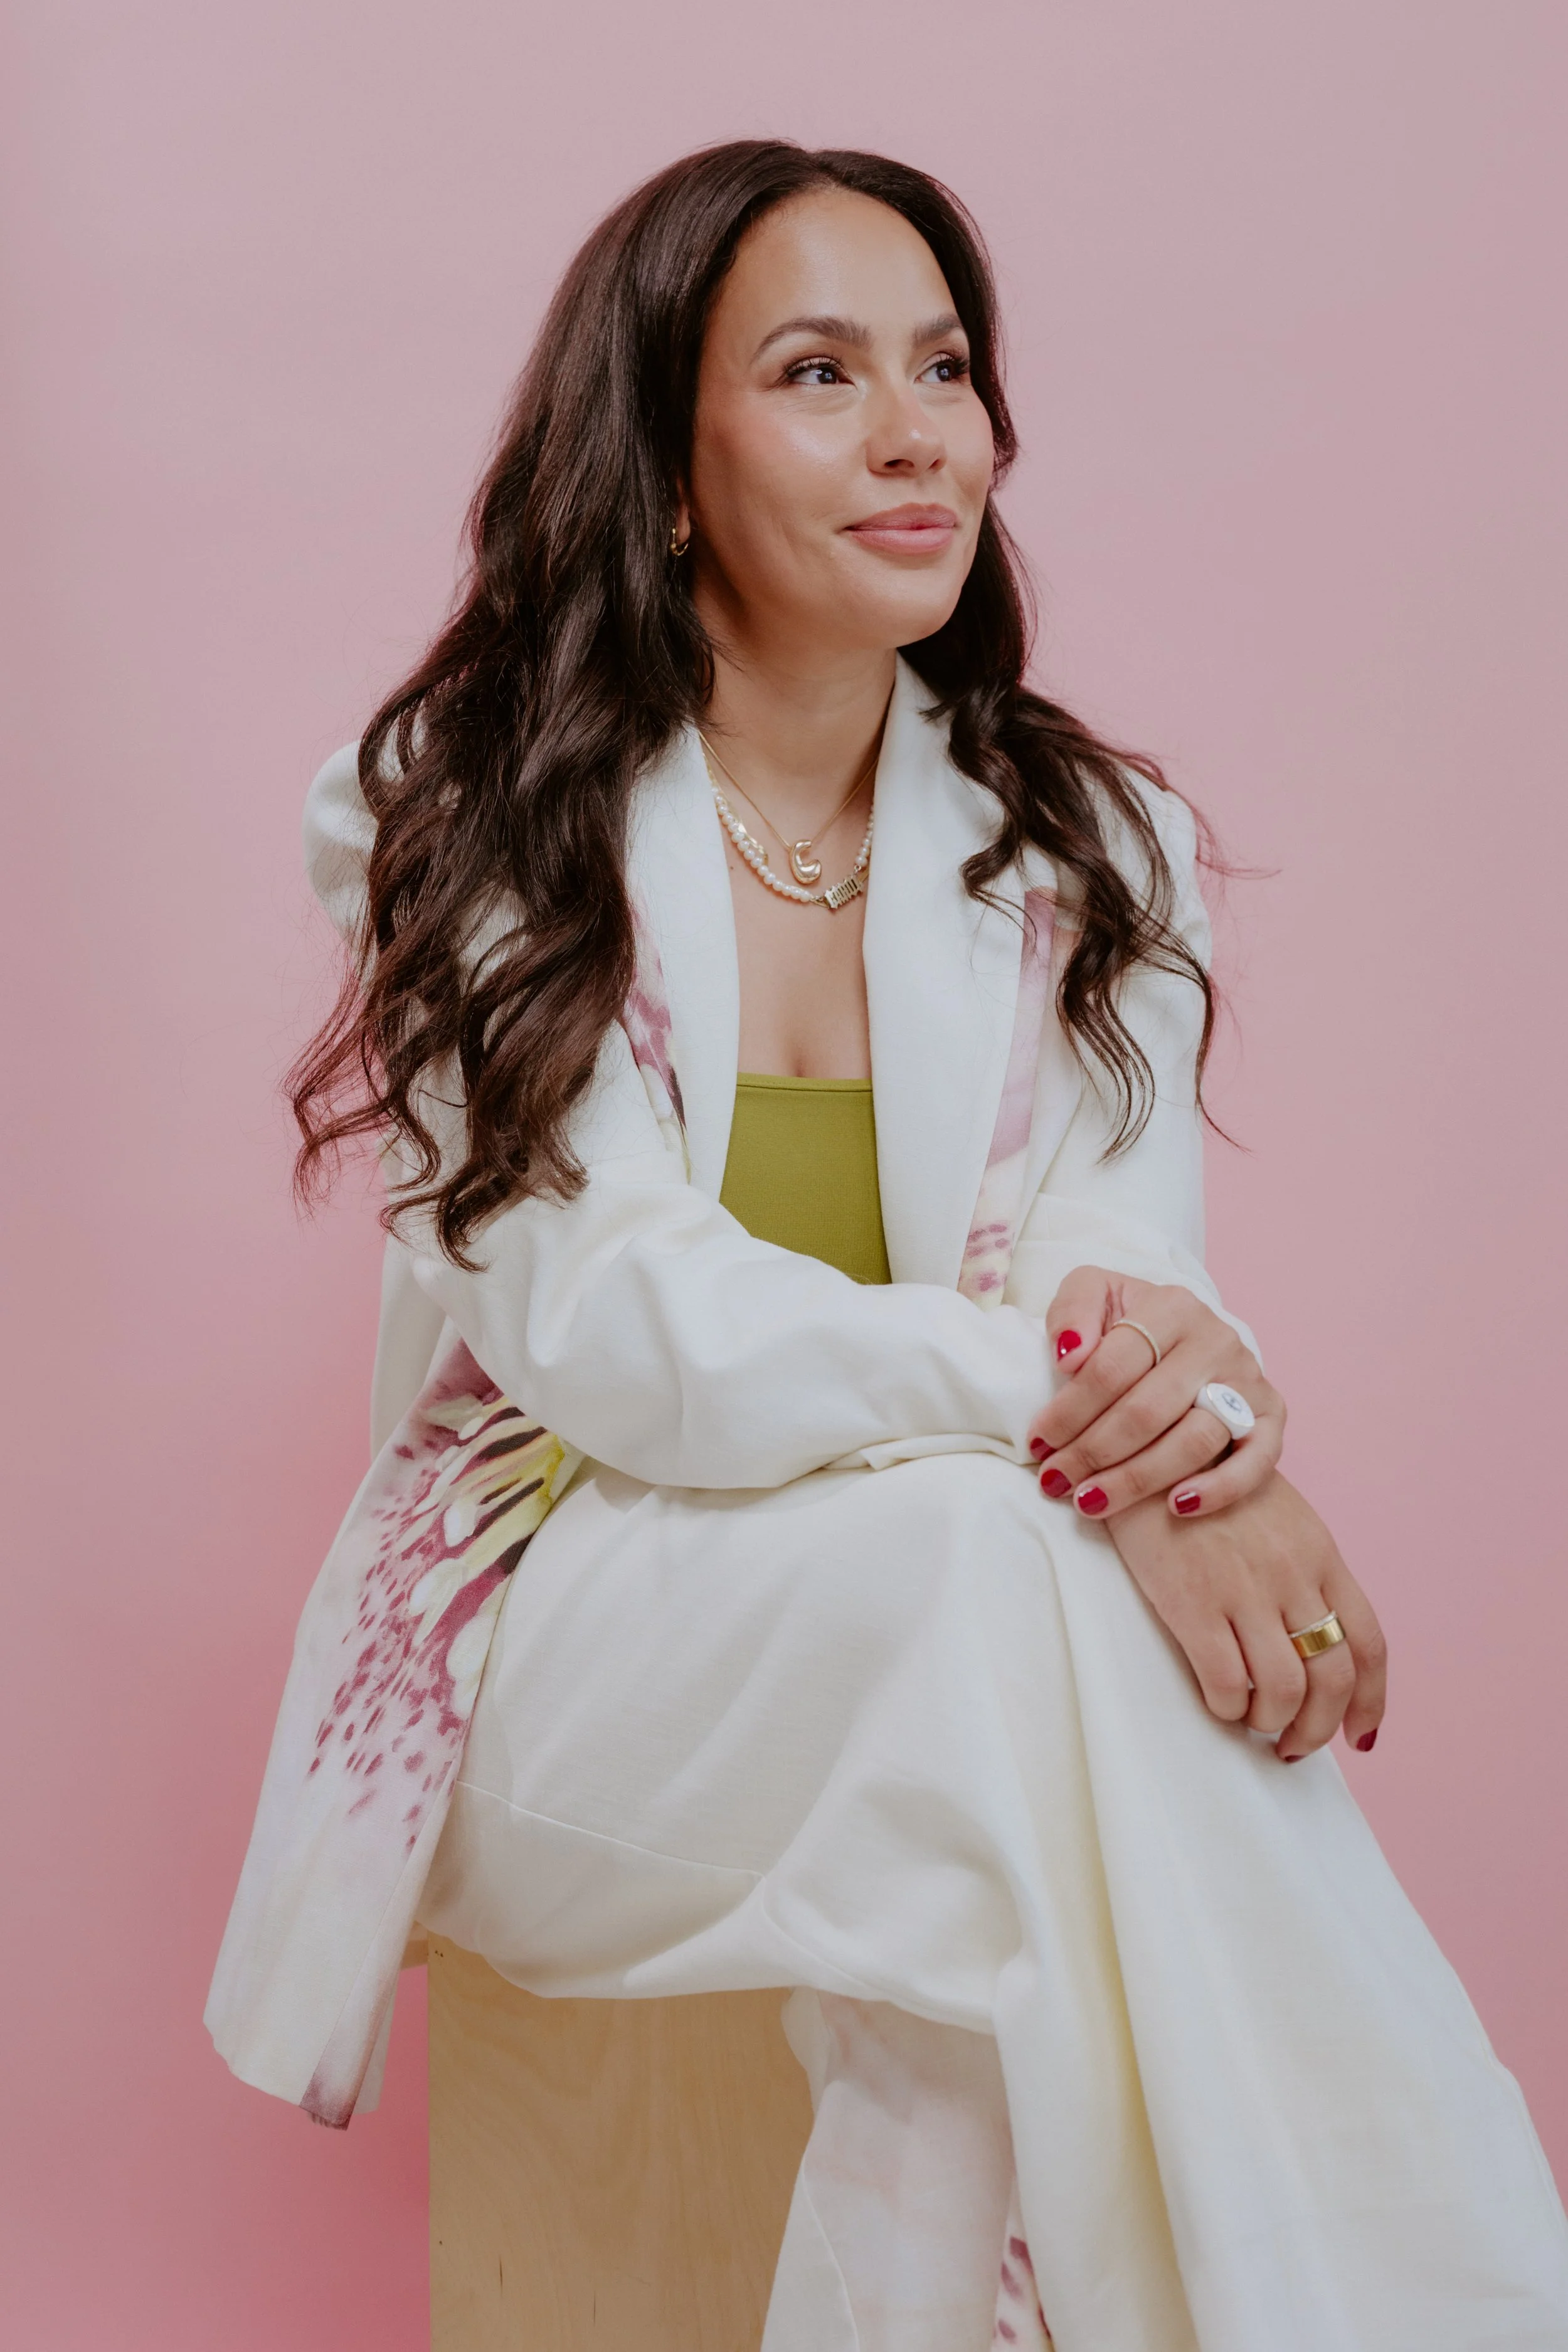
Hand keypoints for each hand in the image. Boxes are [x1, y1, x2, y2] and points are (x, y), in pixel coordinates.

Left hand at [1026, 1267, 1283, 1520]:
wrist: (1187, 1339)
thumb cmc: (1130, 1326)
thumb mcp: (1095, 1295)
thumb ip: (1073, 1310)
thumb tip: (1070, 1356)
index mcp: (1171, 1307)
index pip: (1111, 1368)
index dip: (1068, 1411)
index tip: (1037, 1443)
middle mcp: (1215, 1340)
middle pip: (1147, 1410)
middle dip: (1092, 1452)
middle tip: (1056, 1481)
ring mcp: (1247, 1380)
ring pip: (1194, 1440)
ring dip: (1137, 1479)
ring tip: (1091, 1501)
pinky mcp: (1271, 1417)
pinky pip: (1256, 1461)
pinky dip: (1219, 1488)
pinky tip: (1177, 1507)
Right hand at [1107, 1472, 1386, 1758]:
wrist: (1147, 1447)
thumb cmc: (1207, 1485)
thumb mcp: (1279, 1517)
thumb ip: (1304, 1571)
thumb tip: (1316, 1640)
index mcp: (1320, 1554)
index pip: (1368, 1644)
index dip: (1370, 1701)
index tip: (1360, 1734)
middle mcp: (1292, 1575)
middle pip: (1331, 1678)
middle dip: (1319, 1728)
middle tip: (1294, 1744)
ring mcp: (1244, 1589)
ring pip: (1282, 1690)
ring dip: (1270, 1721)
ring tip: (1251, 1721)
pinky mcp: (1192, 1602)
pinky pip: (1225, 1683)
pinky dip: (1228, 1707)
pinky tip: (1218, 1701)